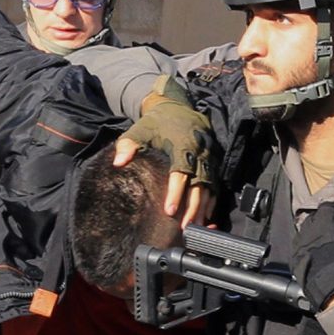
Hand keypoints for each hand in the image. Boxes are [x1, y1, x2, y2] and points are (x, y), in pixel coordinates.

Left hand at [116, 73, 216, 227]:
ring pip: (208, 187)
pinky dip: (211, 201)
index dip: (176, 193)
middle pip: (198, 185)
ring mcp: (208, 158)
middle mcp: (199, 152)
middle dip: (192, 208)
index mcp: (182, 144)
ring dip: (202, 208)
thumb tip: (118, 162)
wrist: (179, 107)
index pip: (181, 173)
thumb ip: (129, 145)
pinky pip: (215, 184)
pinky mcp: (213, 162)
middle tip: (184, 228)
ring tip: (195, 227)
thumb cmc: (157, 122)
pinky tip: (205, 216)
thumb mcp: (140, 129)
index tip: (169, 211)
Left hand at [295, 204, 333, 312]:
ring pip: (306, 233)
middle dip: (323, 224)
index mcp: (322, 216)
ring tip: (325, 248)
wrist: (330, 279)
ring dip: (314, 237)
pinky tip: (316, 258)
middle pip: (315, 219)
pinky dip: (307, 251)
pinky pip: (300, 249)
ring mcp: (299, 241)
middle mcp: (307, 225)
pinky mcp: (294, 256)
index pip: (328, 207)